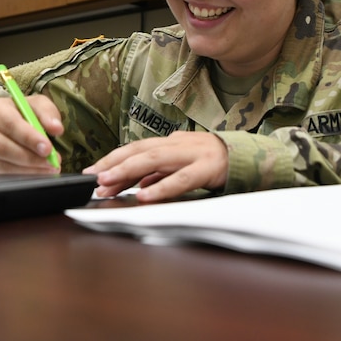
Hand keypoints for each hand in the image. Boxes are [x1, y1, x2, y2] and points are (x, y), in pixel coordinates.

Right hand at [0, 95, 63, 173]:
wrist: (7, 121)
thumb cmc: (23, 112)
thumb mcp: (37, 105)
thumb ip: (48, 114)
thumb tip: (57, 128)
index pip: (10, 124)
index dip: (29, 138)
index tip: (47, 148)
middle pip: (3, 148)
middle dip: (30, 158)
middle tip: (51, 162)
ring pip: (2, 165)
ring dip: (29, 170)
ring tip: (49, 168)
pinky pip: (2, 176)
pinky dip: (22, 177)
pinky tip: (38, 173)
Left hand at [83, 131, 226, 202]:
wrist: (248, 157)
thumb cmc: (212, 162)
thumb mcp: (182, 165)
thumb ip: (160, 174)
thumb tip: (136, 183)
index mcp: (170, 143)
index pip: (135, 148)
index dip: (112, 159)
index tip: (91, 173)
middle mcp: (178, 145)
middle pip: (139, 150)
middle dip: (113, 164)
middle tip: (93, 178)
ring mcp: (193, 155)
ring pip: (155, 160)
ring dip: (128, 171)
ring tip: (108, 183)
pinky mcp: (208, 170)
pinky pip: (182, 180)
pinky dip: (161, 188)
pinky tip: (144, 196)